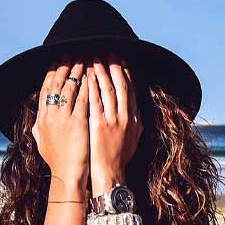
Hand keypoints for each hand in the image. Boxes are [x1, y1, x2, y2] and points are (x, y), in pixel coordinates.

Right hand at [33, 55, 89, 194]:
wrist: (67, 177)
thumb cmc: (58, 162)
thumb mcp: (42, 143)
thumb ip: (39, 128)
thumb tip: (36, 120)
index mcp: (42, 119)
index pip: (45, 89)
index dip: (52, 72)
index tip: (58, 60)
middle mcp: (50, 116)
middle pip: (56, 83)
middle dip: (64, 65)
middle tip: (72, 51)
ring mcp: (63, 119)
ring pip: (70, 88)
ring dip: (78, 71)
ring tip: (85, 58)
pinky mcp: (77, 124)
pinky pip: (83, 99)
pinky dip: (88, 86)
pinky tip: (94, 76)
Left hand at [87, 53, 142, 197]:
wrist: (110, 174)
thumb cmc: (120, 158)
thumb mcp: (134, 138)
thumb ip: (136, 122)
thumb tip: (137, 108)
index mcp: (134, 118)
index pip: (130, 88)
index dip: (125, 71)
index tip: (120, 58)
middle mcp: (125, 116)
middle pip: (120, 84)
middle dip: (114, 65)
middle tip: (107, 50)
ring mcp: (112, 120)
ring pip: (107, 89)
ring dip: (101, 70)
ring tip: (94, 57)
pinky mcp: (98, 125)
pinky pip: (94, 100)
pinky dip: (91, 86)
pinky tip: (87, 75)